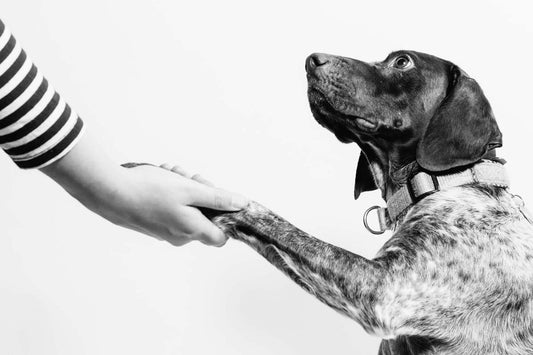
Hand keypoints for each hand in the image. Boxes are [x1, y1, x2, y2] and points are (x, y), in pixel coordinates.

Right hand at [116, 163, 247, 245]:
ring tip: (172, 172)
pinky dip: (171, 193)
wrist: (107, 192)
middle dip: (201, 192)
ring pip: (187, 209)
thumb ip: (218, 199)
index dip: (226, 216)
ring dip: (184, 188)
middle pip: (204, 216)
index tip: (219, 197)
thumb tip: (242, 205)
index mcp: (192, 231)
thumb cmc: (148, 190)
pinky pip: (171, 209)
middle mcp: (179, 237)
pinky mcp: (152, 224)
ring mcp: (164, 232)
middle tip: (189, 176)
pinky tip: (162, 176)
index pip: (222, 236)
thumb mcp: (189, 190)